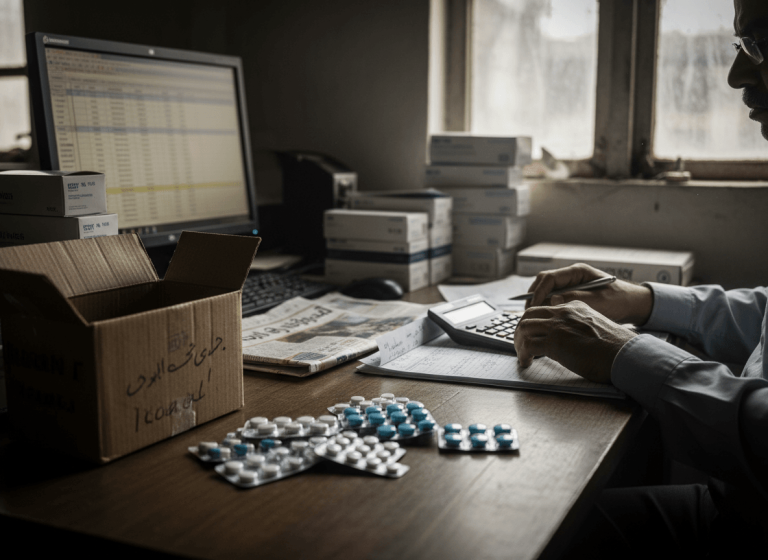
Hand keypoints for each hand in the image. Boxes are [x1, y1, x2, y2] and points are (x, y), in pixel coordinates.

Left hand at [514, 300, 637, 383]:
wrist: (624, 354)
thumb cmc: (615, 347)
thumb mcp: (594, 328)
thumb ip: (577, 328)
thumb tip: (565, 342)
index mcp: (575, 306)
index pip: (546, 309)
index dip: (536, 323)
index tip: (532, 334)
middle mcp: (564, 312)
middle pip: (530, 315)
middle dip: (521, 330)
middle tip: (521, 344)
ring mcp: (558, 325)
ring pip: (524, 328)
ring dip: (519, 342)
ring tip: (523, 355)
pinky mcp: (555, 342)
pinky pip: (528, 345)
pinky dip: (523, 354)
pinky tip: (526, 362)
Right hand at [526, 264, 652, 324]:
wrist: (633, 304)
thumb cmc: (619, 300)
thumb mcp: (599, 301)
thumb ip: (576, 299)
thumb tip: (552, 300)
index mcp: (577, 272)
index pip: (549, 278)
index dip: (538, 292)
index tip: (533, 306)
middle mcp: (571, 276)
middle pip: (543, 282)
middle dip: (533, 297)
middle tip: (528, 314)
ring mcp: (571, 285)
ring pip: (546, 291)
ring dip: (539, 303)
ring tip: (533, 319)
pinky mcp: (571, 295)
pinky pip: (553, 299)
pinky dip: (547, 308)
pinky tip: (545, 320)